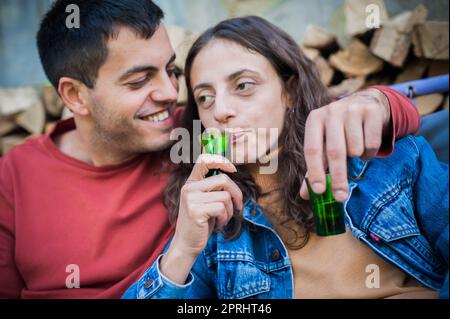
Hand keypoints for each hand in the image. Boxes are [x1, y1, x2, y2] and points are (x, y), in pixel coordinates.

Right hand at [160, 154, 242, 283]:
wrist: (186, 244)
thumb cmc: (200, 223)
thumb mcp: (206, 201)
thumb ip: (214, 188)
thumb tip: (231, 172)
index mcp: (191, 182)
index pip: (204, 159)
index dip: (221, 160)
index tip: (232, 169)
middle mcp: (189, 187)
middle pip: (223, 179)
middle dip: (236, 193)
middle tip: (238, 206)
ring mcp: (191, 198)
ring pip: (225, 196)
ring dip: (230, 209)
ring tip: (224, 218)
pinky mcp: (195, 210)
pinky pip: (221, 207)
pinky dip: (225, 217)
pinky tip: (219, 223)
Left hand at [300, 88, 390, 202]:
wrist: (365, 103)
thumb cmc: (339, 130)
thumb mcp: (323, 143)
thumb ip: (315, 167)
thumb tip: (304, 195)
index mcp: (314, 120)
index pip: (312, 150)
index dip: (315, 172)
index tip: (319, 191)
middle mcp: (331, 111)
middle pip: (334, 151)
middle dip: (338, 177)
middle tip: (341, 197)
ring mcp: (352, 109)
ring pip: (355, 148)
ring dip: (357, 158)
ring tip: (355, 152)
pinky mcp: (371, 111)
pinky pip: (372, 143)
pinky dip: (370, 152)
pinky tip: (366, 144)